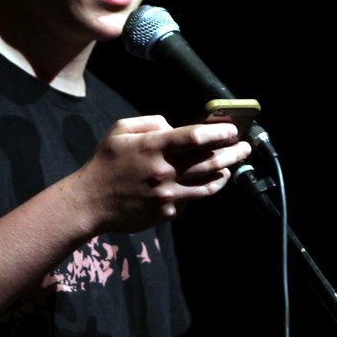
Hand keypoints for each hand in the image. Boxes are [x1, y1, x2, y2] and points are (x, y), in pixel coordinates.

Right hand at [72, 116, 250, 234]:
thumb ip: (150, 123)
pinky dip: (198, 191)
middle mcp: (164, 171)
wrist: (90, 202)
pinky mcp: (167, 212)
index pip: (195, 137)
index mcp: (153, 147)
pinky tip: (200, 184)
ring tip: (230, 168)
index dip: (219, 132)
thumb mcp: (119, 131)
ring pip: (208, 184)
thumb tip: (173, 126)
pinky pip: (190, 200)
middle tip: (245, 147)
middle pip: (210, 161)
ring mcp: (168, 195)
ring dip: (224, 174)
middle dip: (233, 153)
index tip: (233, 129)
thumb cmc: (104, 163)